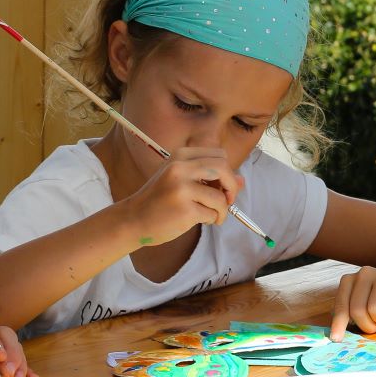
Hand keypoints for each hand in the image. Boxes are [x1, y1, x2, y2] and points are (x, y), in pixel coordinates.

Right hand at [122, 147, 241, 246]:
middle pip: (223, 169)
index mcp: (180, 156)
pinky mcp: (185, 210)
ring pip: (220, 197)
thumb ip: (210, 179)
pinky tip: (199, 220)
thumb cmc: (160, 200)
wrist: (134, 219)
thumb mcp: (181, 181)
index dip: (227, 172)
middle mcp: (180, 168)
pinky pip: (212, 214)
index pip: (219, 156)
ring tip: (211, 216)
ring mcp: (182, 189)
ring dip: (222, 210)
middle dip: (232, 187)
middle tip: (228, 201)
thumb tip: (241, 180)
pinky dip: (211, 219)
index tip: (223, 186)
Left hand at [331, 267, 375, 337]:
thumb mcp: (359, 308)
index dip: (339, 324)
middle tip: (374, 325)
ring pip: (375, 310)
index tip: (336, 339)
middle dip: (366, 325)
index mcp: (349, 279)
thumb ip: (347, 315)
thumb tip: (335, 336)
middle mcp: (365, 273)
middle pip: (357, 310)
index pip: (342, 306)